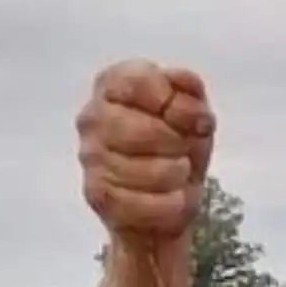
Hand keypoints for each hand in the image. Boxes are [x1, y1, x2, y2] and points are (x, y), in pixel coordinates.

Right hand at [77, 59, 214, 239]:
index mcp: (114, 85)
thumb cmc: (179, 143)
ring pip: (146, 171)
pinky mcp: (96, 194)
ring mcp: (90, 156)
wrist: (171, 195)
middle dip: (177, 144)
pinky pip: (142, 203)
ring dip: (176, 175)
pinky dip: (169, 204)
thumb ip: (192, 94)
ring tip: (179, 173)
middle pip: (145, 130)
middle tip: (184, 151)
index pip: (140, 82)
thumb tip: (190, 101)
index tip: (193, 120)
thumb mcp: (195, 111)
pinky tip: (173, 198)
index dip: (174, 103)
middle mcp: (93, 117)